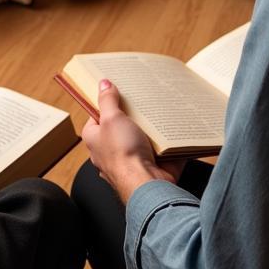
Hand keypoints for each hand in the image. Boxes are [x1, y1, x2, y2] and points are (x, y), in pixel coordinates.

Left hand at [82, 80, 181, 203]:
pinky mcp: (151, 162)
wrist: (148, 184)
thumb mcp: (111, 119)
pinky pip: (159, 146)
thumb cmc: (123, 154)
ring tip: (159, 105)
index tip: (116, 88)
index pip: (97, 115)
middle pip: (121, 124)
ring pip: (141, 135)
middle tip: (141, 95)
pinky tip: (173, 123)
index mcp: (95, 138)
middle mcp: (111, 150)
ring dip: (150, 124)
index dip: (105, 102)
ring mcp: (132, 157)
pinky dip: (166, 138)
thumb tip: (103, 84)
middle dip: (132, 112)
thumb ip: (107, 101)